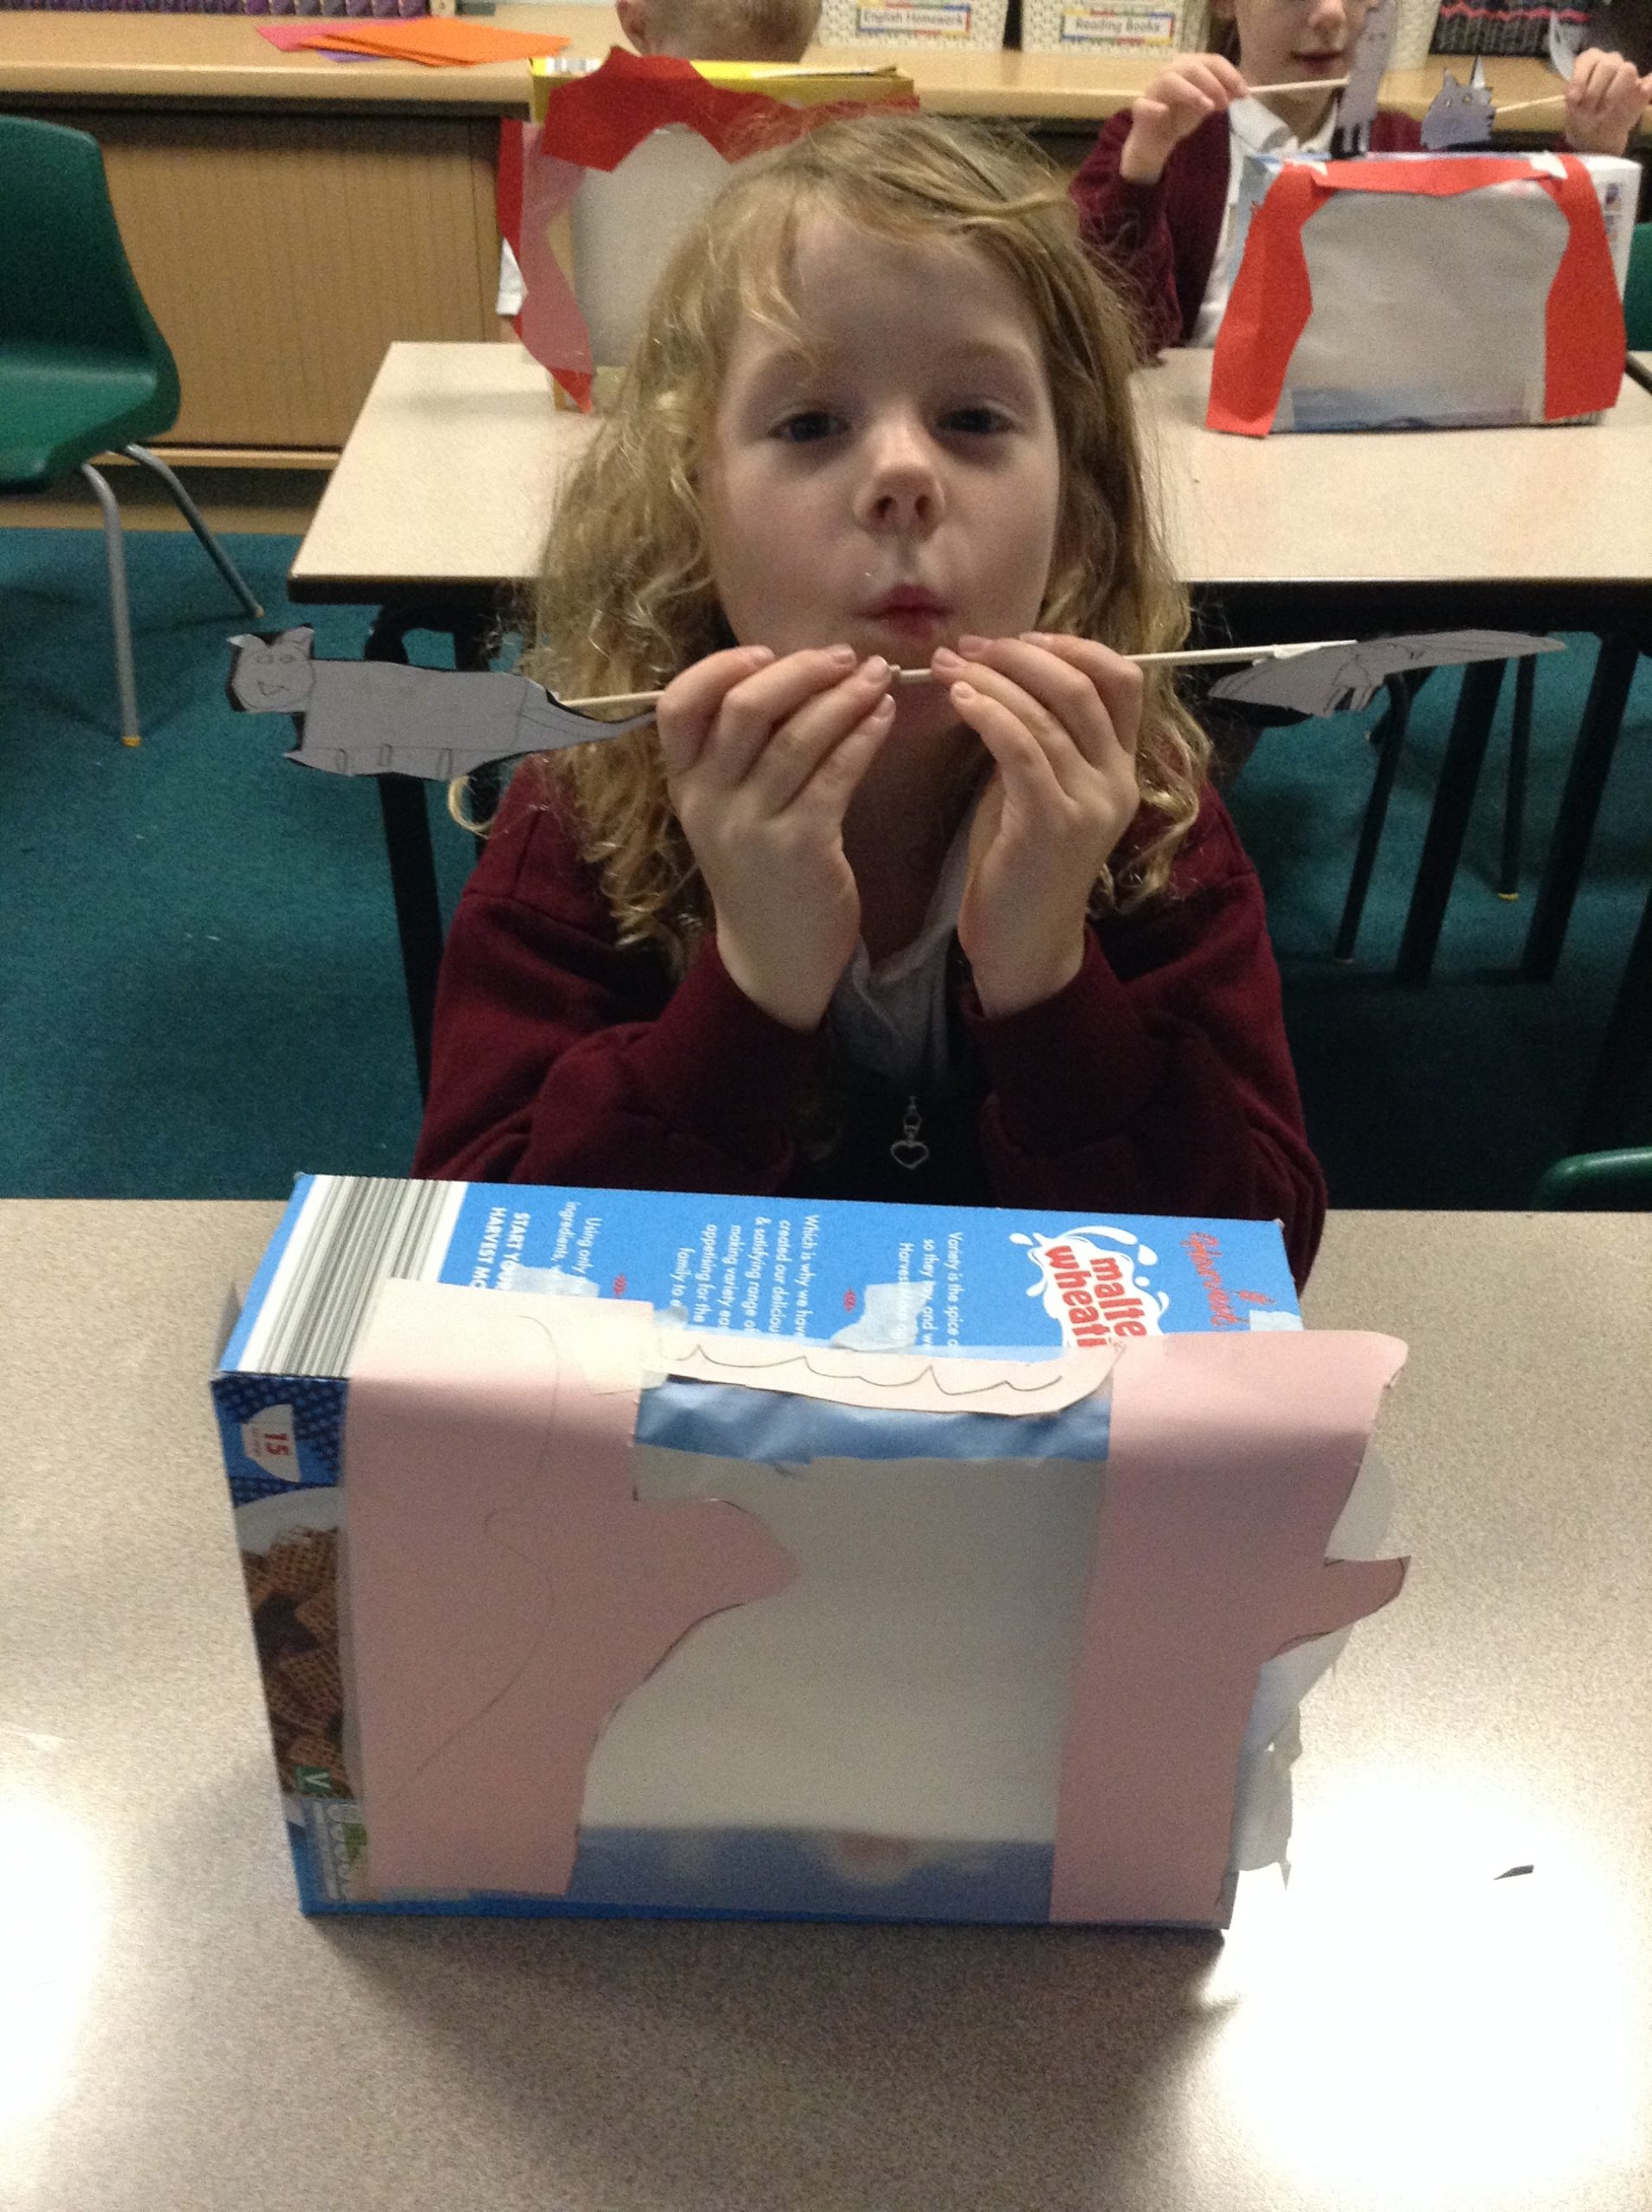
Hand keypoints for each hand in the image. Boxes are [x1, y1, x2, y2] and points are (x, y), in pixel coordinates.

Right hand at [655, 643, 894, 1030]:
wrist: (774, 955)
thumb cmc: (759, 868)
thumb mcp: (726, 809)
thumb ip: (739, 751)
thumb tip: (787, 672)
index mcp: (684, 783)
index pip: (678, 705)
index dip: (720, 667)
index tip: (767, 652)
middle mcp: (709, 801)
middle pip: (746, 708)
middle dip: (801, 670)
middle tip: (845, 657)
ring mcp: (752, 826)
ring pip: (799, 737)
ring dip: (845, 696)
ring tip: (878, 676)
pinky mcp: (801, 847)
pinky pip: (835, 774)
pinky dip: (863, 735)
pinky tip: (884, 716)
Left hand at [934, 634, 1142, 1018]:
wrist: (1023, 944)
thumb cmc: (1020, 864)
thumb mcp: (1038, 788)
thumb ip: (1039, 736)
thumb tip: (1004, 672)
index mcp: (1122, 767)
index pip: (1122, 679)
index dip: (1073, 646)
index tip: (1020, 637)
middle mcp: (1118, 780)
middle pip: (1084, 685)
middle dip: (1022, 654)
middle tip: (969, 645)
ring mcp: (1090, 803)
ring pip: (1048, 713)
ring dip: (992, 680)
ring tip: (948, 666)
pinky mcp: (1054, 824)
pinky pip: (1023, 749)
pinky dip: (989, 714)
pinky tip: (958, 700)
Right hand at [1120, 55, 1247, 184]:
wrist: (1156, 139)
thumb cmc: (1181, 116)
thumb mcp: (1207, 105)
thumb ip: (1222, 96)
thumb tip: (1241, 92)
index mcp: (1189, 66)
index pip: (1211, 60)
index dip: (1229, 75)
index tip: (1244, 93)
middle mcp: (1171, 71)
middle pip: (1192, 67)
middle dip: (1213, 84)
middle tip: (1225, 105)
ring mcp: (1154, 88)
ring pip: (1170, 80)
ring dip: (1190, 92)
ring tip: (1206, 108)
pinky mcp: (1141, 107)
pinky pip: (1144, 104)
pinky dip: (1154, 107)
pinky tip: (1164, 112)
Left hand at [1562, 47, 1648, 155]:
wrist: (1595, 135)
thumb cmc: (1581, 116)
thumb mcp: (1572, 109)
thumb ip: (1573, 98)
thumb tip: (1574, 97)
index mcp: (1591, 60)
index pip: (1589, 59)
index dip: (1580, 79)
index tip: (1573, 100)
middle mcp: (1610, 61)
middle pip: (1608, 65)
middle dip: (1595, 90)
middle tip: (1587, 110)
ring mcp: (1627, 73)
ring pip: (1627, 70)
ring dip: (1613, 93)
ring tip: (1601, 112)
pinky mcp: (1641, 88)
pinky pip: (1650, 81)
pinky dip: (1648, 85)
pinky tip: (1644, 91)